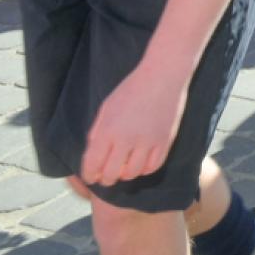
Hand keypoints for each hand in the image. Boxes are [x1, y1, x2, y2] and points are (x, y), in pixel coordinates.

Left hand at [80, 63, 186, 186]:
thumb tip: (93, 154)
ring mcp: (147, 141)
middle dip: (105, 179)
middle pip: (111, 174)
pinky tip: (140, 163)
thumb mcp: (106, 107)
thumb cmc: (132, 88)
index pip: (93, 163)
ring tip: (123, 169)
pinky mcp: (164, 141)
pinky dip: (144, 170)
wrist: (163, 75)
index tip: (90, 177)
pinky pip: (153, 167)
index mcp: (108, 129)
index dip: (89, 175)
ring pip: (132, 174)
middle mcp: (127, 139)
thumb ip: (98, 131)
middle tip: (105, 177)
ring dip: (124, 175)